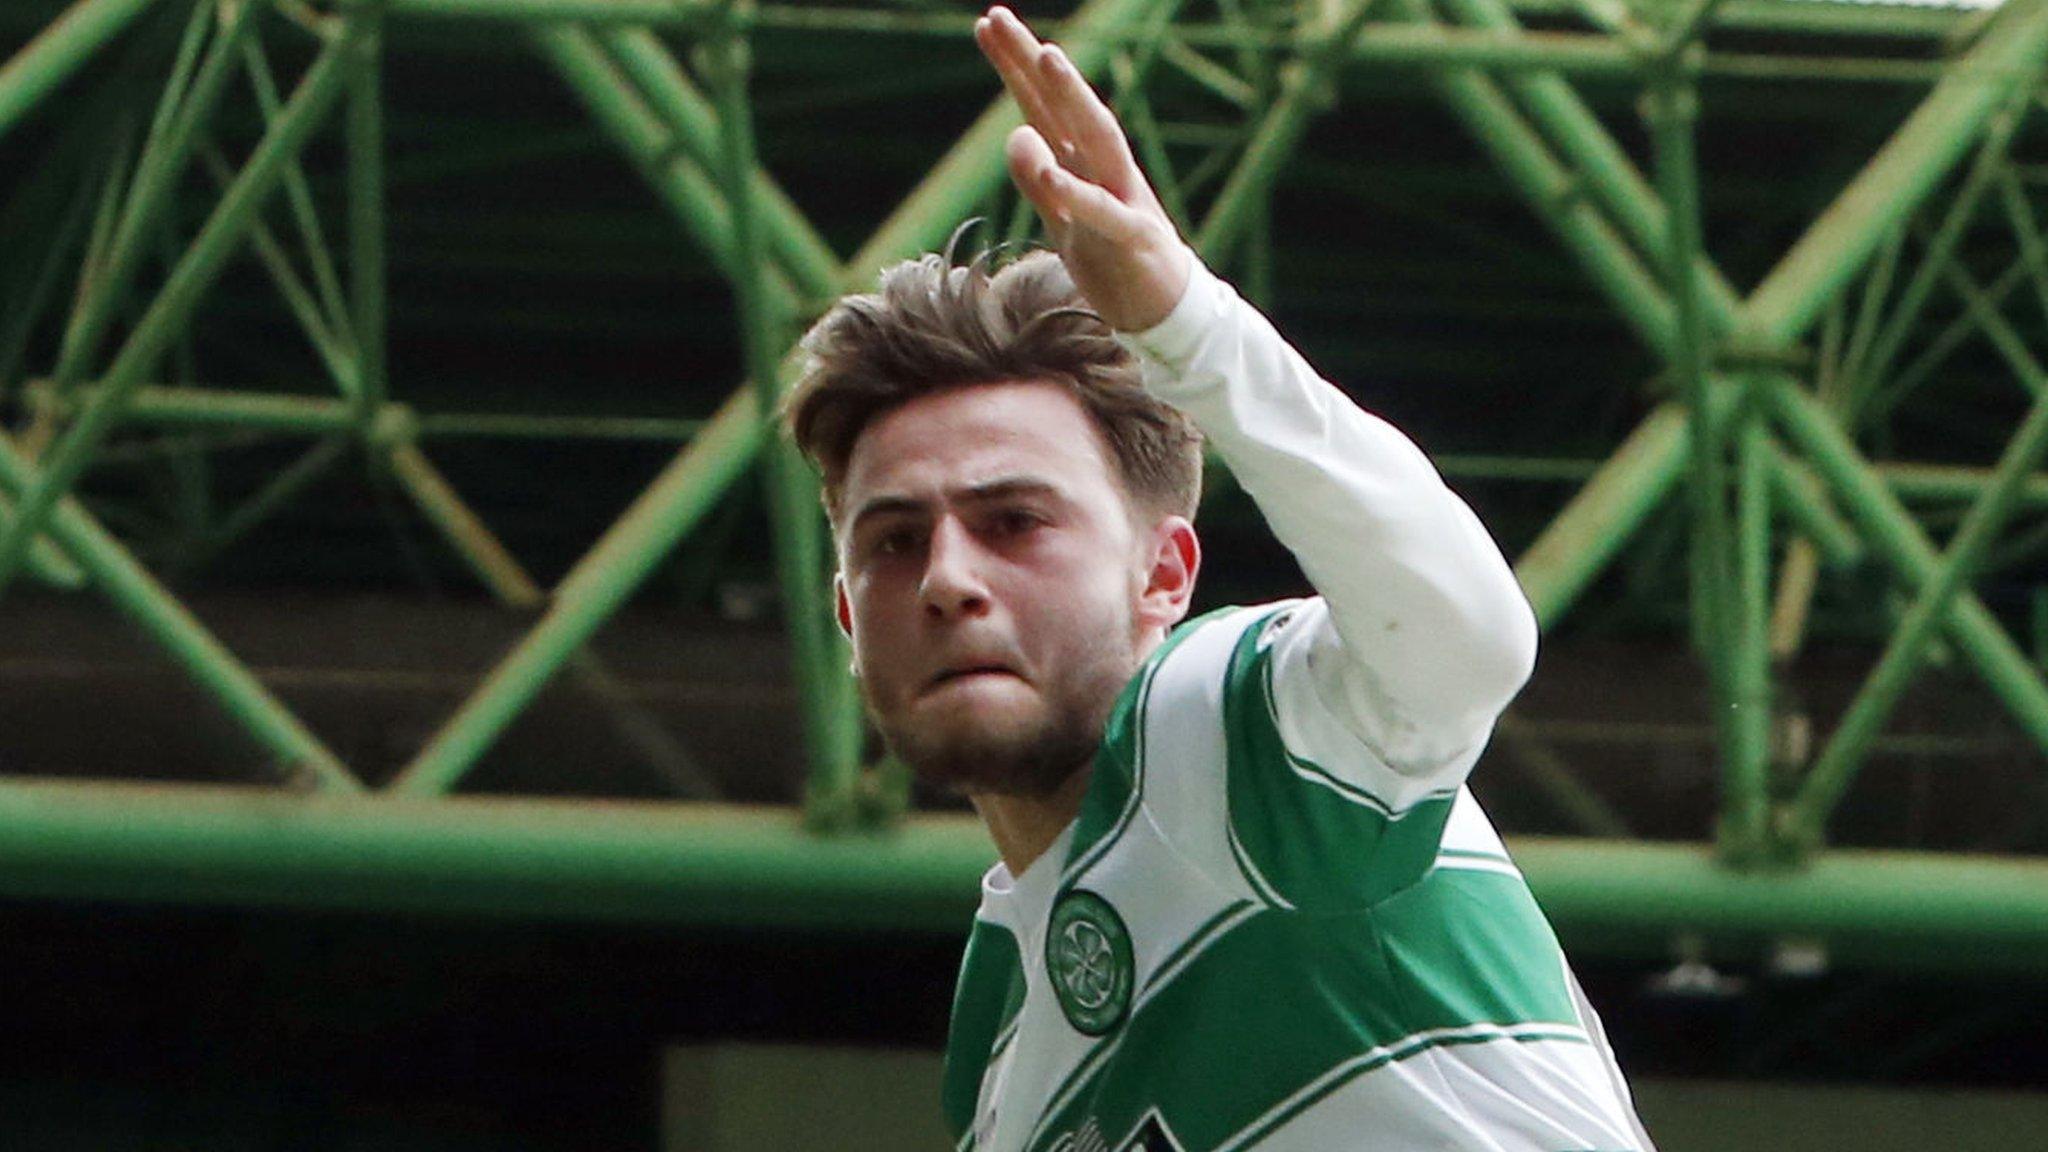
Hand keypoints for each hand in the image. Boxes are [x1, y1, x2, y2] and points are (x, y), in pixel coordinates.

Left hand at [975, 6, 1189, 331]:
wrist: (1165, 312)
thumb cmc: (1113, 258)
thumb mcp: (1063, 221)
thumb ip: (1037, 182)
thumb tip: (1015, 135)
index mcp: (1084, 163)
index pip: (1042, 106)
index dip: (1014, 66)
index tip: (986, 24)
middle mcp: (1104, 169)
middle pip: (1064, 107)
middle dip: (1033, 62)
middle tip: (1000, 18)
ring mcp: (1123, 198)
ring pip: (1097, 138)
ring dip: (1071, 97)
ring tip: (1045, 57)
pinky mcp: (1134, 237)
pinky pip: (1103, 212)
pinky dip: (1076, 192)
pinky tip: (1049, 170)